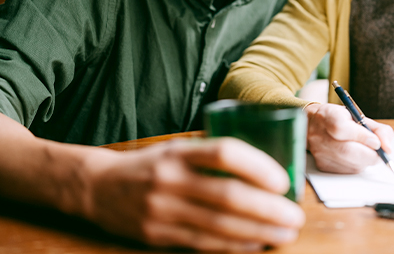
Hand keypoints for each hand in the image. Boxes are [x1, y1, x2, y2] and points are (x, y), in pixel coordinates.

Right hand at [80, 137, 305, 250]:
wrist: (99, 187)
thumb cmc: (150, 165)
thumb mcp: (176, 149)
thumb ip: (211, 156)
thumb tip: (264, 167)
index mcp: (178, 152)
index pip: (223, 153)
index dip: (257, 166)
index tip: (283, 180)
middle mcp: (169, 179)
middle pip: (227, 195)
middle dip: (267, 209)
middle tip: (294, 216)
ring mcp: (162, 209)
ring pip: (219, 225)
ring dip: (258, 232)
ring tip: (284, 234)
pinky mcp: (157, 235)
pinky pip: (203, 243)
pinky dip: (234, 245)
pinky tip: (255, 244)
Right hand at [304, 102, 393, 173]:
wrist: (313, 125)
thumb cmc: (340, 119)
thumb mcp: (359, 116)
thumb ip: (378, 130)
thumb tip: (388, 148)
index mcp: (328, 116)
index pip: (341, 128)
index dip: (361, 136)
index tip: (375, 141)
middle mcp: (319, 134)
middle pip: (346, 150)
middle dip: (370, 155)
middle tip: (379, 153)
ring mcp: (319, 151)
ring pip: (350, 164)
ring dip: (365, 161)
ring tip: (366, 152)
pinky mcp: (322, 165)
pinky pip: (347, 171)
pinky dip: (357, 166)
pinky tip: (355, 157)